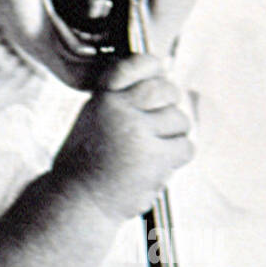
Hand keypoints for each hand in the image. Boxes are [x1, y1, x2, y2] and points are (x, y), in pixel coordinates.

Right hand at [54, 54, 193, 220]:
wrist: (79, 202)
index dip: (152, 64)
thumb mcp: (93, 120)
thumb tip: (163, 71)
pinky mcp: (155, 156)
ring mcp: (138, 132)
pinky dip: (178, 158)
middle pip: (167, 90)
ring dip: (173, 137)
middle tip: (160, 126)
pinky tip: (159, 166)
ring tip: (152, 154)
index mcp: (103, 99)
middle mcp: (120, 110)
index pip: (135, 65)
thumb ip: (121, 100)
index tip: (161, 65)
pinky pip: (186, 147)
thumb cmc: (87, 165)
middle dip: (170, 106)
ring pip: (180, 121)